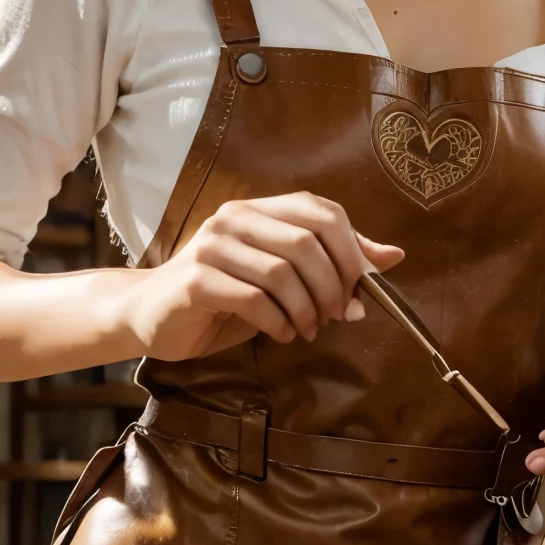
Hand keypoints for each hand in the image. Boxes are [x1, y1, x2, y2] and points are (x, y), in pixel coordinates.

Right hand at [124, 193, 403, 361]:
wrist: (151, 314)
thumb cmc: (223, 295)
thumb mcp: (282, 276)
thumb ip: (332, 263)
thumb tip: (393, 256)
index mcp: (259, 210)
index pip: (322, 212)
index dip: (352, 251)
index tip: (362, 289)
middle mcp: (234, 218)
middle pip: (307, 242)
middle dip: (333, 286)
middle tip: (337, 317)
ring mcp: (212, 247)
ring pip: (282, 273)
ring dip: (307, 309)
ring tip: (307, 329)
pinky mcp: (196, 281)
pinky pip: (254, 300)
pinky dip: (278, 323)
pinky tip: (281, 334)